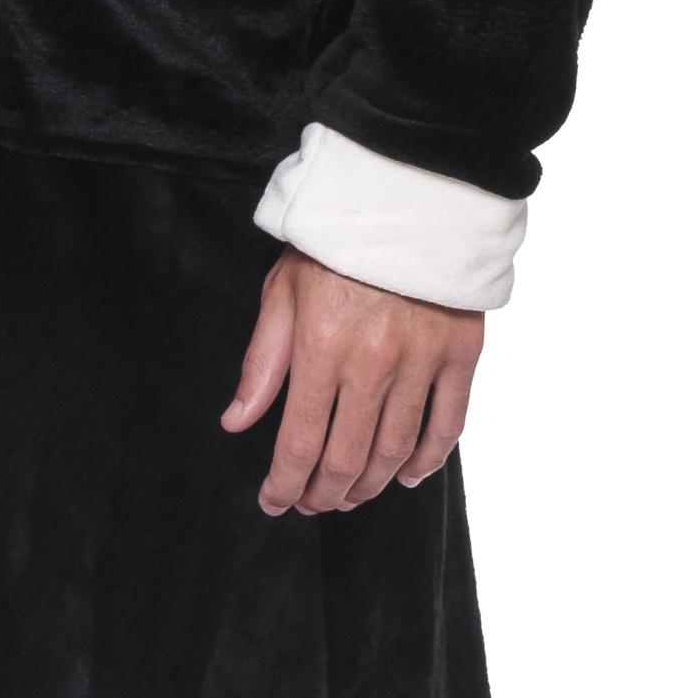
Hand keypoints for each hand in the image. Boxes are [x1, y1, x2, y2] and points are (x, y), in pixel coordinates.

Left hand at [221, 246, 483, 516]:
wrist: (409, 193)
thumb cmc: (336, 241)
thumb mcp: (282, 290)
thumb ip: (262, 362)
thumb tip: (237, 422)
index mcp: (322, 348)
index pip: (299, 443)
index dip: (285, 485)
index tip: (274, 502)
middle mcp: (373, 363)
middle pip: (347, 459)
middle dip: (324, 494)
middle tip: (312, 504)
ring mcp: (422, 361)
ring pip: (395, 450)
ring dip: (370, 485)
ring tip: (351, 495)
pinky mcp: (461, 353)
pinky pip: (448, 424)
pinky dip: (429, 459)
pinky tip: (410, 475)